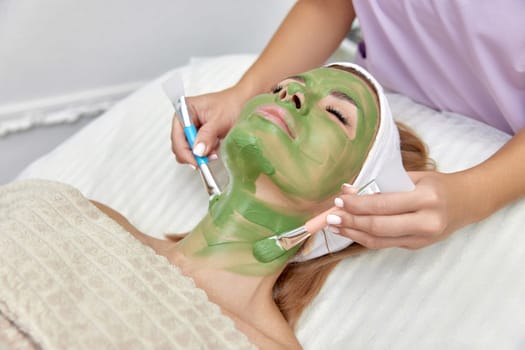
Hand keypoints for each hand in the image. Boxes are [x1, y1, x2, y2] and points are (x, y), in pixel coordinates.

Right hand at [171, 85, 247, 165]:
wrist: (244, 103)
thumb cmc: (232, 104)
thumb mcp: (219, 120)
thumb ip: (207, 135)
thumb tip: (197, 151)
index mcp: (185, 110)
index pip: (177, 136)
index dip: (185, 151)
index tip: (197, 162)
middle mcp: (185, 119)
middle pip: (180, 145)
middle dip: (194, 154)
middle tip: (207, 158)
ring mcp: (192, 128)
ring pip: (188, 149)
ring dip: (200, 154)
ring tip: (214, 150)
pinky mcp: (199, 135)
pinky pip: (196, 149)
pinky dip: (205, 152)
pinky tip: (214, 146)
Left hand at [326, 171, 475, 249]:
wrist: (468, 202)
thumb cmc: (437, 185)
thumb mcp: (413, 177)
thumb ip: (383, 185)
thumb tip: (349, 192)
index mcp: (426, 199)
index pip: (383, 205)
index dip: (358, 205)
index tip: (339, 200)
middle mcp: (426, 222)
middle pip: (379, 227)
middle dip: (351, 222)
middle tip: (330, 216)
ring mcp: (422, 238)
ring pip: (379, 241)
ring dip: (353, 233)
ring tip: (334, 226)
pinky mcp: (416, 246)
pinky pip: (385, 243)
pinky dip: (364, 237)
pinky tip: (350, 230)